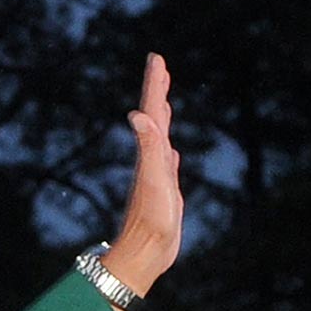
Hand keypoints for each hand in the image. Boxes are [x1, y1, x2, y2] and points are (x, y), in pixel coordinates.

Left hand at [101, 53, 183, 305]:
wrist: (145, 253)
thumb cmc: (151, 219)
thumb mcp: (154, 179)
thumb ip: (149, 147)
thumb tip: (137, 115)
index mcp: (149, 153)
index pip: (152, 109)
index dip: (155, 84)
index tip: (157, 58)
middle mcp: (151, 159)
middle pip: (155, 117)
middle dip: (157, 90)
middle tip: (160, 65)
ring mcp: (158, 175)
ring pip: (161, 137)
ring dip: (162, 116)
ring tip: (164, 99)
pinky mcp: (165, 191)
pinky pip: (168, 163)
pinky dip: (170, 151)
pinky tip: (172, 150)